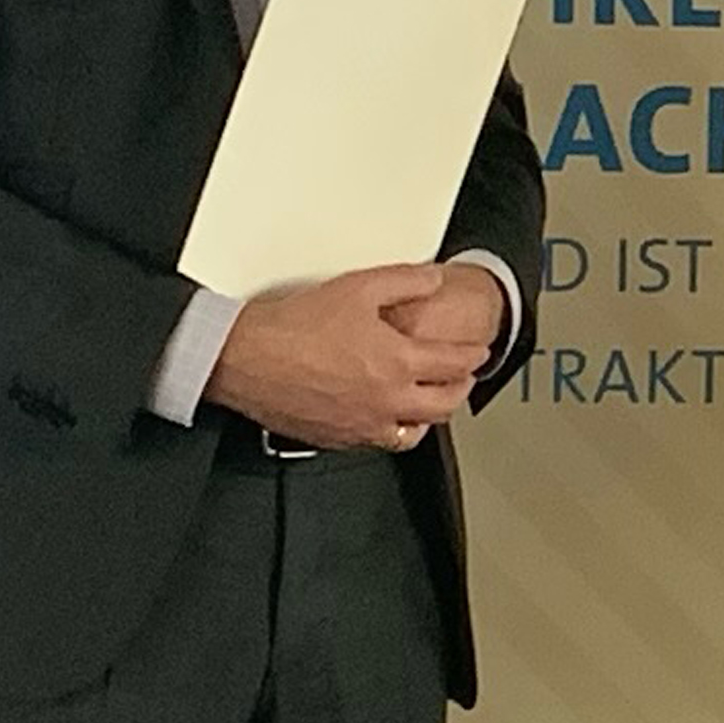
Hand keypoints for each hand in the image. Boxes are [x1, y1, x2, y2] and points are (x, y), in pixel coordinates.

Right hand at [202, 265, 485, 449]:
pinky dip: (396, 430)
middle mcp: (386, 400)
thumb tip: (432, 280)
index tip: (478, 351)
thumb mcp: (356, 287)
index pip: (453, 363)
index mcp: (396, 362)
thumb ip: (404, 281)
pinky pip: (381, 442)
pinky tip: (391, 419)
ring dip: (432, 415)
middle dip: (462, 387)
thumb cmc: (291, 328)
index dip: (473, 355)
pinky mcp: (339, 439)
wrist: (245, 359)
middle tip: (466, 377)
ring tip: (435, 402)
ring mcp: (363, 425)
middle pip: (444, 403)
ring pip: (415, 431)